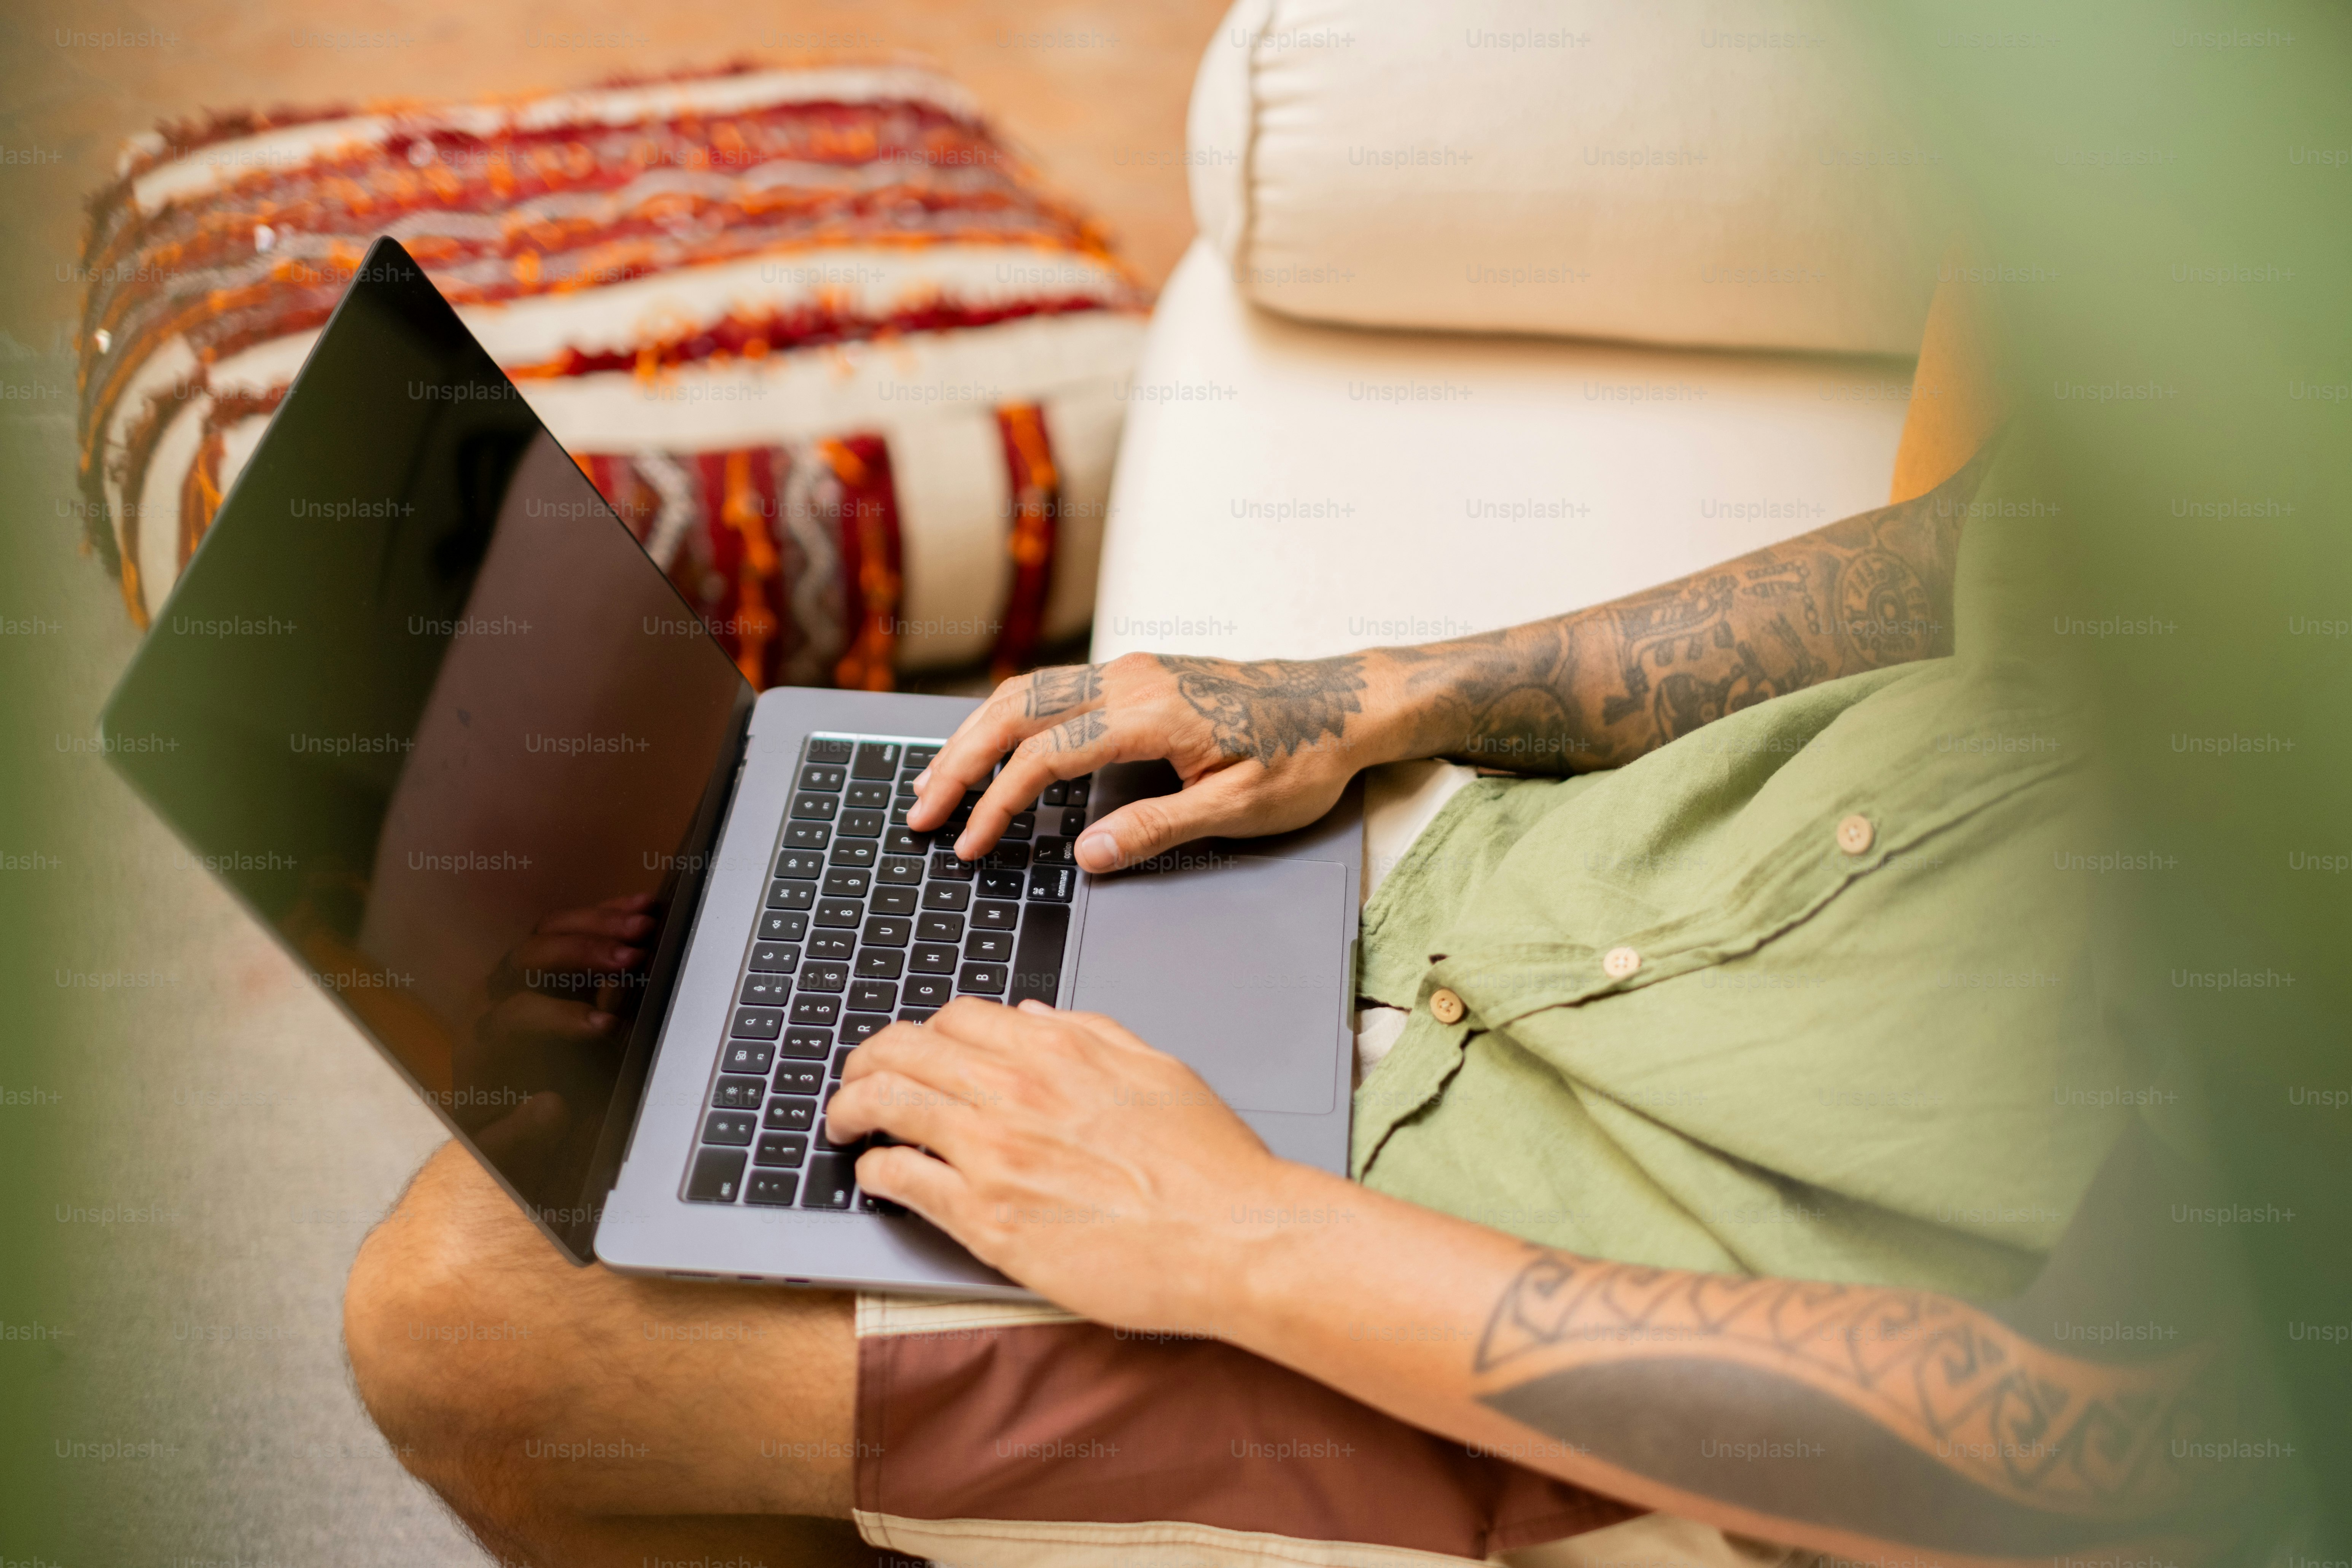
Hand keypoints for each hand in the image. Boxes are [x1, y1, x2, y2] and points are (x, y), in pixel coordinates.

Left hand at [462, 893, 655, 1179]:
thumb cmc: (507, 1132)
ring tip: (646, 924)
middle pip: (530, 957)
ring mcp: (521, 976)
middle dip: (583, 953)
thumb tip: (550, 1106)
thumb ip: (517, 1139)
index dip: (561, 1016)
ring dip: (599, 923)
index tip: (608, 1026)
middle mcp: (494, 1000)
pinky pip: (573, 926)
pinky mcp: (551, 965)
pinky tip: (643, 906)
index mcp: (482, 1043)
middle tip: (632, 958)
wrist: (507, 1118)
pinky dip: (607, 913)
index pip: (515, 1013)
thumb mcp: (503, 1152)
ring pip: (551, 932)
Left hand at [823, 998, 1331, 1330]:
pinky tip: (874, 1178)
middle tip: (853, 1084)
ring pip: (886, 1107)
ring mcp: (995, 1155)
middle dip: (864, 1064)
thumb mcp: (1155, 1068)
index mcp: (1057, 1049)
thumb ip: (1089, 1033)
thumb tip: (1032, 1015)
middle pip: (902, 1054)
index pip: (954, 1020)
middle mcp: (1016, 1090)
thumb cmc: (1207, 1163)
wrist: (1232, 1236)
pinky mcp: (987, 1220)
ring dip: (850, 1110)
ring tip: (840, 1126)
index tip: (912, 1055)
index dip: (921, 1036)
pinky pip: (901, 1182)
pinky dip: (875, 1174)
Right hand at [904, 652, 1386, 870]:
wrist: (1344, 704)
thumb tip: (1088, 856)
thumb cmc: (1302, 756)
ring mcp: (1131, 671)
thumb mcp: (1240, 807)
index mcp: (1150, 713)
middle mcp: (1130, 679)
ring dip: (974, 735)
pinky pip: (1052, 689)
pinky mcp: (1137, 675)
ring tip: (936, 780)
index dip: (997, 804)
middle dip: (959, 762)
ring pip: (1027, 692)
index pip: (1045, 757)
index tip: (968, 846)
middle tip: (919, 812)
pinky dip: (1009, 719)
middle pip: (1016, 712)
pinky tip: (990, 748)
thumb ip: (1159, 828)